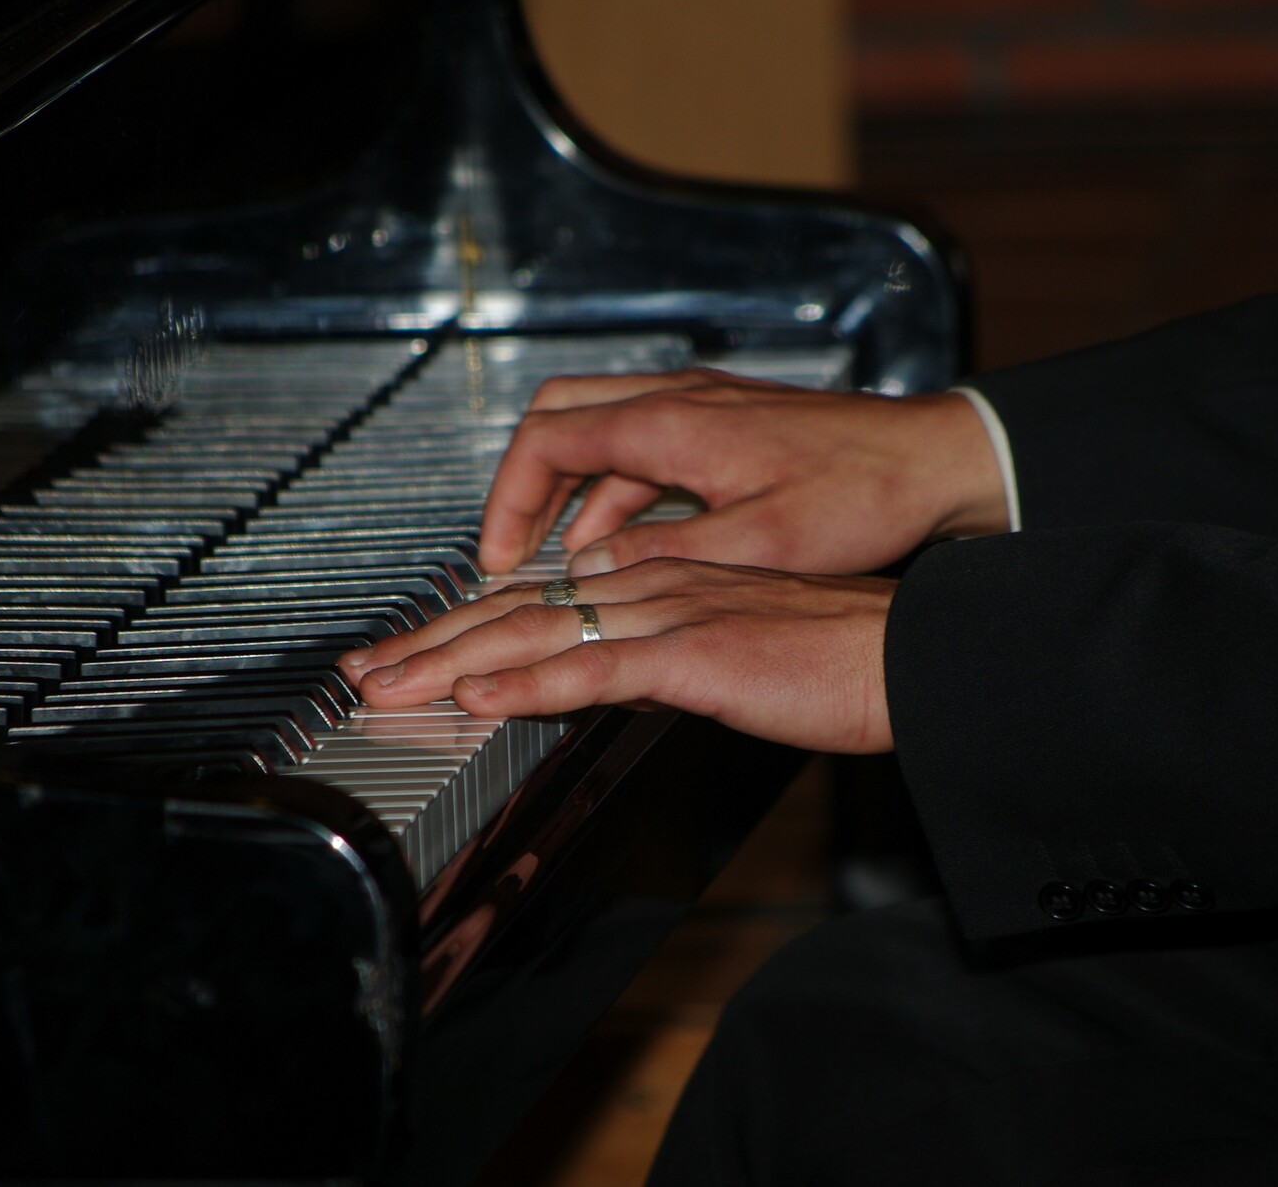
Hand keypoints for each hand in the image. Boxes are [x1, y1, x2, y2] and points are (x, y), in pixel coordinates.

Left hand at [339, 558, 896, 753]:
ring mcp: (672, 614)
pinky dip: (528, 679)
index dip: (467, 630)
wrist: (911, 655)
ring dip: (451, 662)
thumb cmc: (840, 659)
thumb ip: (669, 655)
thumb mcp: (736, 652)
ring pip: (539, 632)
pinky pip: (597, 667)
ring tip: (390, 689)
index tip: (413, 659)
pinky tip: (478, 696)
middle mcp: (654, 585)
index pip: (543, 603)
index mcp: (662, 581)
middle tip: (365, 675)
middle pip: (519, 611)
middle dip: (430, 645)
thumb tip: (620, 674)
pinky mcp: (697, 655)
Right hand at [476, 368, 1005, 578]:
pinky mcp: (725, 428)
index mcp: (671, 421)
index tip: (500, 555)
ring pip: (599, 435)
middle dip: (524, 487)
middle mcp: (678, 401)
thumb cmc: (862, 492)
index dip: (509, 501)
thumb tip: (592, 570)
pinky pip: (642, 450)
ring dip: (571, 495)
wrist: (932, 463)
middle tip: (510, 550)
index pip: (547, 440)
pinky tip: (624, 544)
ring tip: (560, 562)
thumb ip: (663, 553)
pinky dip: (615, 495)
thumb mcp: (756, 541)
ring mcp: (702, 410)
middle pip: (559, 421)